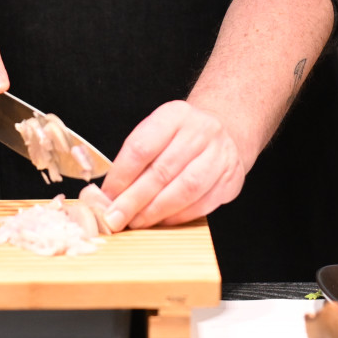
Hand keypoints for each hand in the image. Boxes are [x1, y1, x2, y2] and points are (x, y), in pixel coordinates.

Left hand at [99, 100, 250, 230]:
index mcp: (175, 115)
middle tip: (115, 218)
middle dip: (134, 200)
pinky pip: (202, 204)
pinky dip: (178, 216)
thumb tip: (110, 196)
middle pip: (162, 171)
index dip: (121, 176)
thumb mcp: (158, 133)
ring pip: (185, 189)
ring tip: (137, 222)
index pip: (142, 147)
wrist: (225, 133)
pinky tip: (161, 221)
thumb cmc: (182, 137)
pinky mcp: (231, 179)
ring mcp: (220, 155)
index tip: (106, 196)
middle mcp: (201, 132)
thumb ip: (135, 160)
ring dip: (156, 211)